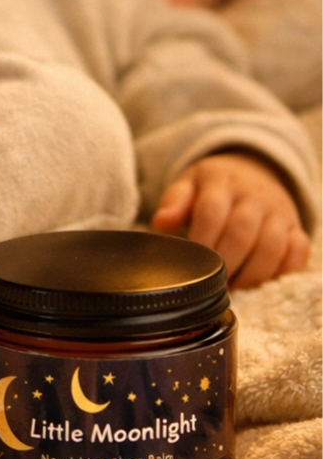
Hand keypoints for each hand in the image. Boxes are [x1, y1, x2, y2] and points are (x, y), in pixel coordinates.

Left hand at [151, 151, 309, 287]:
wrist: (252, 170)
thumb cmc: (213, 185)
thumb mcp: (189, 183)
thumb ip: (174, 201)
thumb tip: (160, 223)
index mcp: (222, 183)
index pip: (211, 213)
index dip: (200, 241)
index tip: (190, 265)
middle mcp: (255, 197)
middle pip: (241, 233)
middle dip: (224, 263)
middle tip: (210, 283)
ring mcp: (279, 212)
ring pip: (272, 247)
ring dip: (251, 274)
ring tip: (232, 287)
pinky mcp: (296, 227)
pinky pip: (298, 252)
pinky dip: (282, 272)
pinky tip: (261, 283)